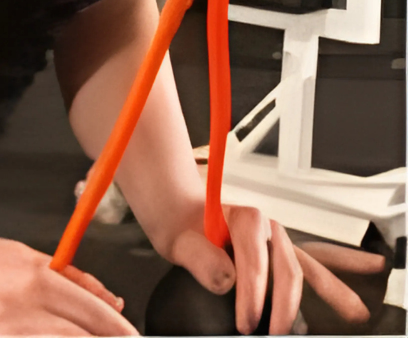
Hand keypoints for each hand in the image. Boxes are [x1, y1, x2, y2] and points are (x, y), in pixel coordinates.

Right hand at [0, 229, 134, 334]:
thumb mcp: (20, 256)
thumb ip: (66, 276)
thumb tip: (109, 298)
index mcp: (32, 275)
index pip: (91, 310)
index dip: (118, 331)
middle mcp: (20, 302)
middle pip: (77, 334)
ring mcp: (2, 327)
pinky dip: (43, 337)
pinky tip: (49, 337)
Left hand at [168, 207, 387, 332]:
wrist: (180, 215)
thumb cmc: (182, 229)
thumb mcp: (179, 241)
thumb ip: (200, 258)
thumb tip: (227, 282)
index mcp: (243, 218)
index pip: (254, 264)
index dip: (252, 297)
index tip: (245, 325)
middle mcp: (267, 227)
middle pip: (289, 269)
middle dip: (289, 307)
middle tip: (282, 334)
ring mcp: (278, 240)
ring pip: (310, 266)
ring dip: (334, 291)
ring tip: (357, 315)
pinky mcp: (282, 253)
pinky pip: (312, 264)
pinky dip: (336, 275)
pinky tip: (361, 284)